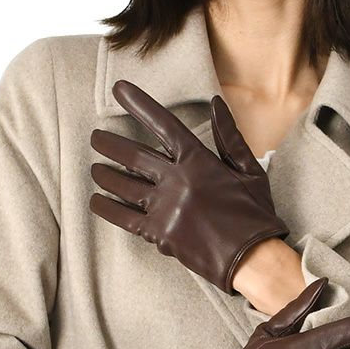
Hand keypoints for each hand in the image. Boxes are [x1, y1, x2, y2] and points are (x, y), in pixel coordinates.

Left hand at [89, 80, 289, 293]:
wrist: (253, 259)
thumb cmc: (254, 214)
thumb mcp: (249, 170)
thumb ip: (229, 137)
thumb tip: (216, 103)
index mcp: (199, 162)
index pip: (163, 124)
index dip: (139, 104)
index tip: (119, 90)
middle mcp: (177, 181)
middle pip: (133, 155)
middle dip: (109, 145)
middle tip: (96, 139)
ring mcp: (165, 208)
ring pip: (123, 185)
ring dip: (105, 174)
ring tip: (95, 169)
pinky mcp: (159, 233)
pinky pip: (124, 217)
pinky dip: (107, 208)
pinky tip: (95, 200)